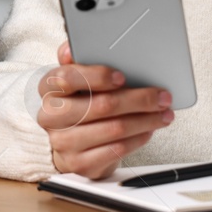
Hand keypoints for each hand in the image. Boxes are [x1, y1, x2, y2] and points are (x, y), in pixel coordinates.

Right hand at [39, 41, 173, 178]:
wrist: (71, 143)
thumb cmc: (79, 103)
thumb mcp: (77, 78)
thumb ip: (78, 59)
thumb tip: (72, 47)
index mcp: (48, 89)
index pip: (67, 77)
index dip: (98, 76)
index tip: (122, 77)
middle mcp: (51, 116)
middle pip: (100, 105)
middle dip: (138, 100)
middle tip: (161, 96)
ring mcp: (63, 142)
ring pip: (114, 129)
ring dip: (146, 120)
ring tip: (163, 114)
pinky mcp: (80, 164)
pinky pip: (117, 149)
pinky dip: (139, 138)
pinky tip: (148, 130)